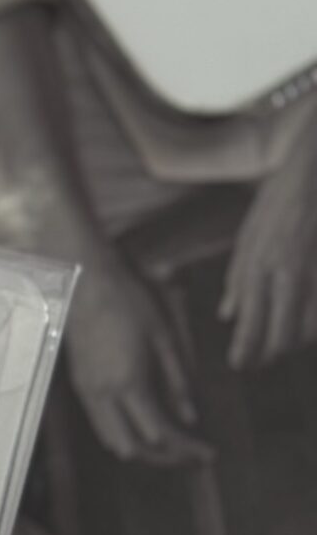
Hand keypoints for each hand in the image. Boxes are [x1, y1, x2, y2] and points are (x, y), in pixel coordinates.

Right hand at [64, 256, 208, 466]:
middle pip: (135, 448)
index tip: (208, 453)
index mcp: (129, 383)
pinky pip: (103, 426)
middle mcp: (105, 396)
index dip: (186, 448)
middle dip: (166, 459)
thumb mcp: (163, 336)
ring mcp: (89, 393)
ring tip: (171, 448)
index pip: (161, 433)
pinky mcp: (82, 387)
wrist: (84, 282)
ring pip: (114, 442)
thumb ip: (176, 380)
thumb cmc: (128, 301)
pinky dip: (125, 437)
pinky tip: (144, 428)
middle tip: (192, 456)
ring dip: (144, 452)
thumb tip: (190, 417)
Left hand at [221, 162, 316, 369]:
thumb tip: (227, 315)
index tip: (241, 366)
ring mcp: (316, 272)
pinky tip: (309, 316)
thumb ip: (238, 277)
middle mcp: (287, 273)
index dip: (245, 353)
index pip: (249, 325)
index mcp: (258, 265)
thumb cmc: (282, 198)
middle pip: (282, 339)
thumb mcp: (249, 234)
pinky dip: (316, 322)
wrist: (315, 168)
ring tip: (290, 335)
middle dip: (275, 353)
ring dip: (301, 339)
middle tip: (268, 357)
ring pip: (311, 330)